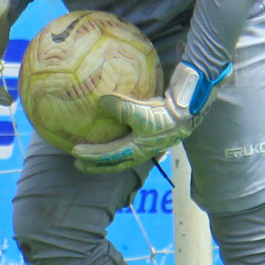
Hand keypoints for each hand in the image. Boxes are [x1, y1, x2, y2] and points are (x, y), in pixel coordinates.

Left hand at [73, 63, 222, 172]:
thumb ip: (122, 109)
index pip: (110, 158)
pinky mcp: (148, 129)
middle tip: (77, 162)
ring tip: (90, 148)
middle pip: (114, 162)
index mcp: (138, 151)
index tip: (75, 152)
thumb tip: (101, 101)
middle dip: (95, 164)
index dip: (92, 157)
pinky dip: (114, 137)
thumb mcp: (143, 113)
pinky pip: (126, 136)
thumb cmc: (166, 114)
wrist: (189, 109)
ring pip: (120, 152)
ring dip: (104, 153)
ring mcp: (145, 141)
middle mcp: (141, 150)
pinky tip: (108, 128)